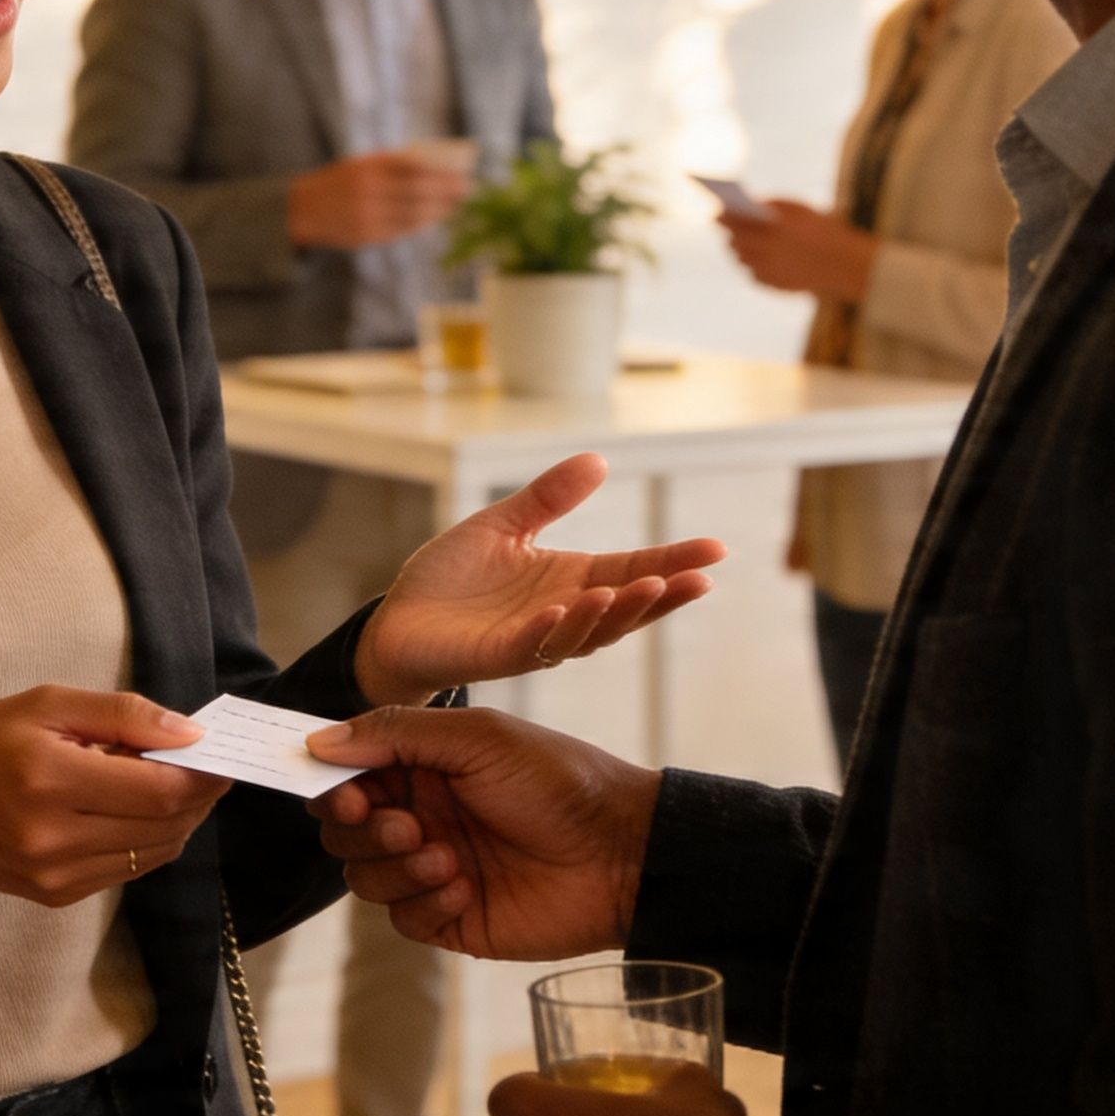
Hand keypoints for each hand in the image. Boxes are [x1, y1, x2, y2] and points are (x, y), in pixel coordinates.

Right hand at [0, 686, 225, 910]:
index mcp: (50, 777)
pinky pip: (130, 868)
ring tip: (168, 784)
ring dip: (179, 818)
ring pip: (155, 851)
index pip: (160, 788)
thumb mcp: (46, 704)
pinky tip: (134, 811)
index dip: (203, 773)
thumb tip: (190, 732)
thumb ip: (123, 714)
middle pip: (166, 823)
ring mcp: (58, 873)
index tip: (220, 753)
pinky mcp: (59, 895)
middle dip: (198, 794)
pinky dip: (149, 839)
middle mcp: (55, 835)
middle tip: (203, 765)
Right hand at [287, 151, 473, 251]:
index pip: (412, 166)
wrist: (306, 208)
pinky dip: (423, 223)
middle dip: (446, 191)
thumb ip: (395, 165)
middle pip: (417, 191)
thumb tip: (438, 166)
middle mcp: (367, 190)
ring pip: (413, 213)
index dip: (440, 171)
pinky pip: (402, 229)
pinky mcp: (367, 235)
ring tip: (456, 205)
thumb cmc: (343, 181)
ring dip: (439, 210)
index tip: (462, 172)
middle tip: (467, 190)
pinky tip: (435, 218)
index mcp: (368, 166)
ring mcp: (367, 214)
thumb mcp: (363, 164)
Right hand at [309, 705, 658, 959]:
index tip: (348, 794)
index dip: (333, 786)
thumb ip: (396, 734)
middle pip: (345, 830)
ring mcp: (434, 869)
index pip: (348, 775)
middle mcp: (422, 815)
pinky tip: (466, 887)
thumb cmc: (557, 781)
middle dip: (364, 830)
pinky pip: (404, 918)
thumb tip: (318, 744)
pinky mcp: (453, 918)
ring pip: (366, 877)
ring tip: (448, 859)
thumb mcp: (478, 738)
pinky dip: (425, 903)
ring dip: (396, 869)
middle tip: (409, 828)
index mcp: (423, 766)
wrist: (621, 853)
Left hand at [351, 454, 723, 702]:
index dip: (673, 560)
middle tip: (701, 577)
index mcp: (570, 581)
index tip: (716, 548)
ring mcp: (533, 638)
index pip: (631, 569)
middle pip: (624, 607)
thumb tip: (598, 459)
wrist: (398, 622)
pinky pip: (531, 646)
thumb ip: (548, 499)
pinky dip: (552, 630)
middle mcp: (562, 614)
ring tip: (646, 586)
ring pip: (587, 632)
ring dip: (616, 612)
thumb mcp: (503, 526)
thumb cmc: (452, 580)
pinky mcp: (495, 655)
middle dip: (663, 593)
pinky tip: (568, 608)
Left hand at [718, 199, 875, 300]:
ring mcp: (766, 270)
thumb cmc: (824, 231)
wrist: (845, 265)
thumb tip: (752, 204)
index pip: (732, 220)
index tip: (717, 213)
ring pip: (742, 260)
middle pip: (734, 243)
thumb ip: (773, 204)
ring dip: (742, 251)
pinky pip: (755, 275)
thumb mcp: (800, 209)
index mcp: (766, 228)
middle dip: (732, 235)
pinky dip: (755, 267)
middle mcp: (761, 250)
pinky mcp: (772, 286)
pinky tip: (759, 261)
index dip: (723, 216)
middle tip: (730, 231)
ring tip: (740, 245)